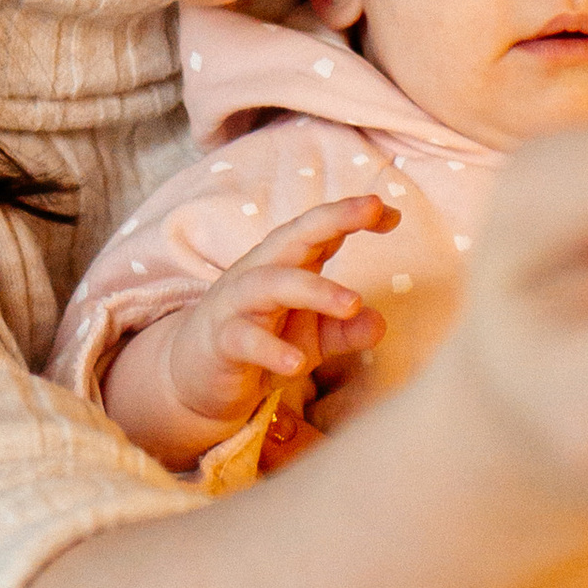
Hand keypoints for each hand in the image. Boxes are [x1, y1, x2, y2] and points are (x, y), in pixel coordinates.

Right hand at [104, 195, 397, 468]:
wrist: (195, 376)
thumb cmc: (261, 341)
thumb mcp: (311, 337)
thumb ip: (345, 330)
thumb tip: (379, 322)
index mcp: (286, 263)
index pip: (320, 230)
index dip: (353, 216)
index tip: (393, 214)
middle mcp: (261, 272)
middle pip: (295, 236)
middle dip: (333, 219)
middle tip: (374, 211)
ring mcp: (237, 304)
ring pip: (272, 283)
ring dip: (314, 289)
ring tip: (352, 303)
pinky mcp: (221, 341)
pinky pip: (245, 339)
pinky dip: (271, 349)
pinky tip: (297, 363)